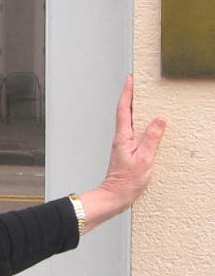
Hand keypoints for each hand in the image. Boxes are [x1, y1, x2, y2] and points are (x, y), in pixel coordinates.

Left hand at [79, 75, 165, 231]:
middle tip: (136, 83)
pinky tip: (145, 124)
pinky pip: (133, 131)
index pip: (124, 110)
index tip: (130, 79)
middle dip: (130, 96)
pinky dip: (138, 122)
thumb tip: (159, 119)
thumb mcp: (144, 159)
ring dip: (133, 108)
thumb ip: (151, 139)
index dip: (127, 93)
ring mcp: (122, 144)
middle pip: (124, 112)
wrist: (115, 196)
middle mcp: (120, 138)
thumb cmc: (127, 181)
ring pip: (128, 121)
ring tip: (141, 97)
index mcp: (123, 137)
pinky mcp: (126, 151)